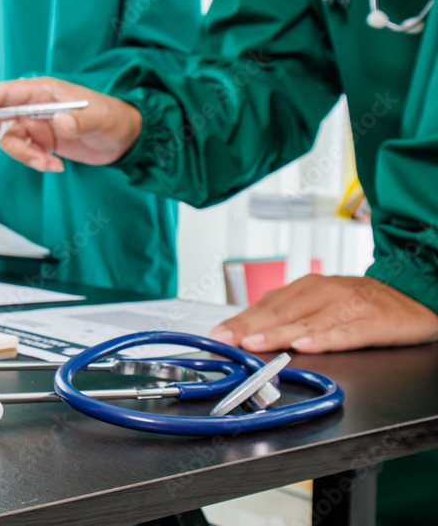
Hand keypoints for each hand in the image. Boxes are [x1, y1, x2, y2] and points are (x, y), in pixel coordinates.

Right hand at [0, 77, 142, 171]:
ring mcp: (32, 124)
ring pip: (10, 140)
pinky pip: (24, 153)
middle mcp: (32, 105)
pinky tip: (57, 166)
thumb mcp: (99, 118)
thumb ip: (79, 119)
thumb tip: (60, 121)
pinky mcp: (37, 142)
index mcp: (41, 89)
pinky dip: (36, 162)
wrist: (122, 138)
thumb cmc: (112, 117)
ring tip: (48, 164)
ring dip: (23, 155)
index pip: (5, 92)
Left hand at [209, 275, 437, 353]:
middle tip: (225, 341)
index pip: (266, 305)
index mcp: (308, 288)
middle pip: (280, 312)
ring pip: (306, 321)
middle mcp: (324, 291)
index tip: (216, 335)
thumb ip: (289, 314)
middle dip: (248, 328)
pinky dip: (323, 338)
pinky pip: (344, 332)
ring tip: (255, 344)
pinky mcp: (371, 320)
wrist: (416, 297)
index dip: (239, 321)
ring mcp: (347, 305)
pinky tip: (304, 345)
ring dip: (277, 334)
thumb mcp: (322, 302)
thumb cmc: (364, 303)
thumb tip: (248, 331)